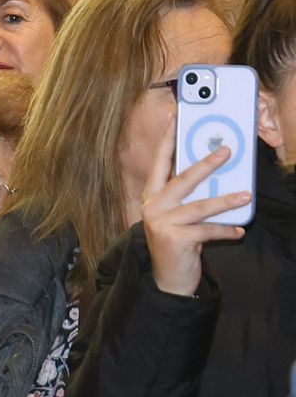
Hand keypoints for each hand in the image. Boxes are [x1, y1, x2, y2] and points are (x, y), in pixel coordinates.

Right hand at [140, 134, 248, 295]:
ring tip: (245, 195)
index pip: (159, 163)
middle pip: (181, 179)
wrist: (167, 277)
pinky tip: (238, 231)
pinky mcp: (175, 239)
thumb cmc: (176, 240)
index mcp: (152, 196)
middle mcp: (153, 206)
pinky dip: (225, 230)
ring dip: (225, 200)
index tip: (174, 119)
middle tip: (226, 151)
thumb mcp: (177, 215)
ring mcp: (162, 223)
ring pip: (199, 206)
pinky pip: (207, 230)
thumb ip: (187, 197)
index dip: (166, 140)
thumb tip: (217, 176)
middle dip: (205, 164)